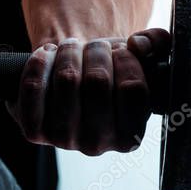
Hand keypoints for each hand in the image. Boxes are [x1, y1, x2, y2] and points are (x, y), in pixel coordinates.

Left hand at [6, 29, 170, 154]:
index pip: (134, 89)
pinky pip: (33, 88)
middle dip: (97, 50)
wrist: (69, 88)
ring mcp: (63, 140)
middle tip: (94, 45)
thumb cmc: (109, 74)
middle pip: (98, 81)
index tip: (120, 50)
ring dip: (69, 51)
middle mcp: (97, 145)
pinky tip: (47, 55)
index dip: (127, 60)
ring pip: (67, 79)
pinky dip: (39, 63)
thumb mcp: (140, 60)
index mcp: (130, 137)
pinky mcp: (34, 131)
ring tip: (72, 47)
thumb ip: (157, 44)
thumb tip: (139, 44)